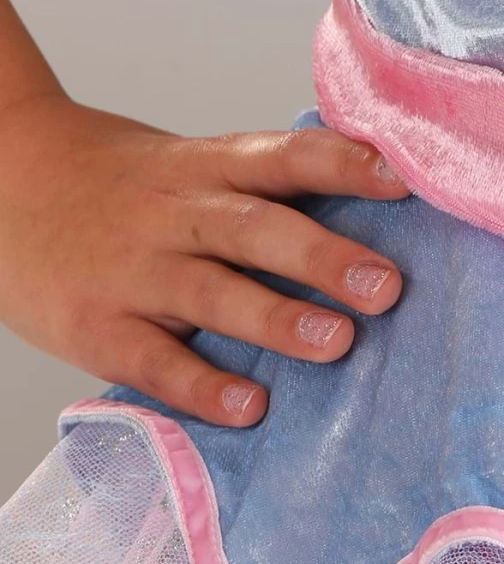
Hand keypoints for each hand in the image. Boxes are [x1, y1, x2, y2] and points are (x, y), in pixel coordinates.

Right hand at [0, 92, 409, 428]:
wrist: (8, 179)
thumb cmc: (124, 181)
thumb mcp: (192, 164)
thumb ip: (262, 187)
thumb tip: (370, 209)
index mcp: (209, 165)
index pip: (285, 156)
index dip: (344, 164)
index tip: (404, 179)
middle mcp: (178, 212)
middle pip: (255, 228)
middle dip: (323, 256)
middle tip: (387, 286)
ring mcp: (135, 270)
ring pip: (210, 292)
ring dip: (276, 319)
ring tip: (338, 342)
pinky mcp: (97, 326)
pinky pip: (154, 360)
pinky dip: (202, 385)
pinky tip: (250, 407)